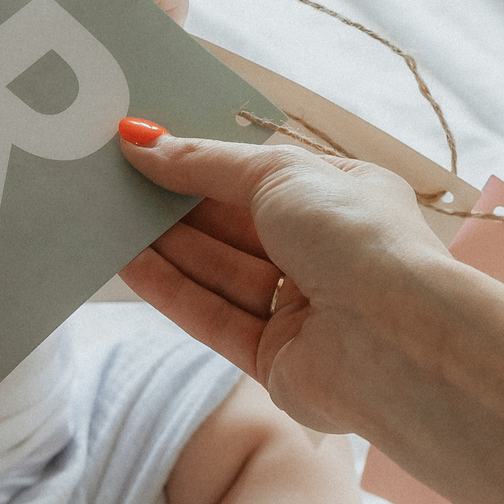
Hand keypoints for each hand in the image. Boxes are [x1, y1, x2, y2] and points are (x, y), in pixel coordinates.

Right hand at [112, 130, 448, 432]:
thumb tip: (143, 142)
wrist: (395, 342)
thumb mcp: (279, 175)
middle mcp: (329, 255)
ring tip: (107, 216)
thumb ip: (206, 164)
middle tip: (114, 180)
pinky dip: (172, 290)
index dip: (207, 162)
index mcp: (348, 200)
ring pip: (221, 272)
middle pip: (238, 226)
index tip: (148, 147)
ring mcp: (304, 310)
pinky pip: (214, 316)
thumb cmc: (357, 239)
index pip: (266, 176)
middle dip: (178, 204)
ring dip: (168, 246)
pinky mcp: (276, 360)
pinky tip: (128, 263)